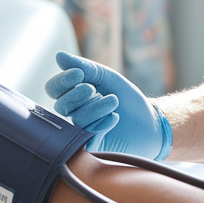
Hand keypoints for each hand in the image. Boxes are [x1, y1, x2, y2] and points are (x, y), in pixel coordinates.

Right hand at [44, 51, 170, 157]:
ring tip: (114, 101)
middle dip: (76, 95)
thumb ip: (83, 67)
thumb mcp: (105, 77)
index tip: (79, 74)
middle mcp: (73, 113)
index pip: (54, 89)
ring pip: (76, 120)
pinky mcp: (92, 147)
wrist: (149, 120)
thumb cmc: (126, 98)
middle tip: (92, 89)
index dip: (62, 81)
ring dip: (95, 108)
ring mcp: (81, 132)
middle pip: (61, 105)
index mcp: (73, 95)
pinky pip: (86, 138)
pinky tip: (114, 118)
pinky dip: (100, 126)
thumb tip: (58, 55)